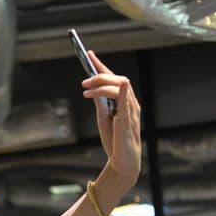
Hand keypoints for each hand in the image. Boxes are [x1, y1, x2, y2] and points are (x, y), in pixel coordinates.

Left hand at [82, 51, 141, 185]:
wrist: (122, 160)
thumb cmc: (114, 140)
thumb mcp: (103, 117)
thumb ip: (100, 103)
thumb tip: (91, 90)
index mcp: (124, 100)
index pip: (113, 78)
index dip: (101, 65)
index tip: (89, 54)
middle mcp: (130, 102)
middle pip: (117, 79)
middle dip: (99, 76)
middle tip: (84, 82)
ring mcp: (131, 110)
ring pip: (122, 85)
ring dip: (102, 85)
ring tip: (86, 91)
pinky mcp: (128, 121)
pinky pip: (128, 102)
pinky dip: (121, 92)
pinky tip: (112, 87)